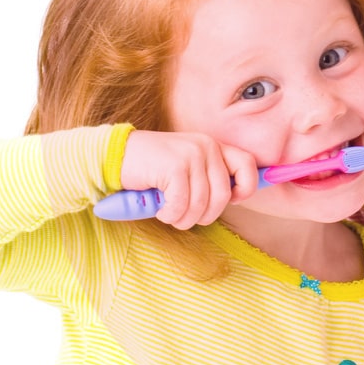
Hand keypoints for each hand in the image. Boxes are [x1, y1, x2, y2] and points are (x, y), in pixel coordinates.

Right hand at [118, 131, 258, 229]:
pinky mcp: (175, 166)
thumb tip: (236, 197)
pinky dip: (170, 215)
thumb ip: (209, 177)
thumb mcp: (188, 169)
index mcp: (213, 146)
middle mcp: (206, 146)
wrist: (115, 156)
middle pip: (223, 196)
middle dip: (205, 215)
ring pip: (202, 204)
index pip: (247, 165)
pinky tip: (160, 210)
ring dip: (184, 219)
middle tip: (185, 216)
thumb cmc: (153, 170)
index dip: (245, 188)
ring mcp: (191, 154)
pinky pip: (182, 205)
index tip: (230, 201)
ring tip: (170, 214)